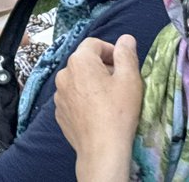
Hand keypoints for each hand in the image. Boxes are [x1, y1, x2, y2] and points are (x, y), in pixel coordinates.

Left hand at [55, 35, 141, 181]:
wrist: (102, 149)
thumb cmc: (118, 112)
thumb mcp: (129, 79)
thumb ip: (126, 54)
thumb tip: (126, 38)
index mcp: (79, 61)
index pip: (94, 43)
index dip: (111, 50)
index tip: (123, 65)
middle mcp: (63, 73)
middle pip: (84, 61)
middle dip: (102, 67)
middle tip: (119, 82)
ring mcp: (58, 94)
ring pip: (77, 80)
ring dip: (92, 83)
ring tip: (109, 99)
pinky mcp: (59, 112)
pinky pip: (72, 97)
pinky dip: (84, 99)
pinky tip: (97, 112)